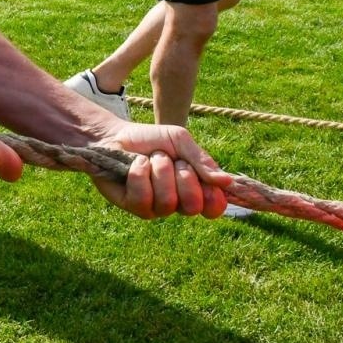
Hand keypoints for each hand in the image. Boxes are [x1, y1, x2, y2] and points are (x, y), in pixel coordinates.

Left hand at [91, 120, 230, 217]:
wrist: (115, 135)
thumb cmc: (150, 139)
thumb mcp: (180, 141)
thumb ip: (202, 161)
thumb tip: (226, 181)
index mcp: (194, 188)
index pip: (213, 207)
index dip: (214, 199)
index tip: (210, 182)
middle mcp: (177, 202)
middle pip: (193, 206)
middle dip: (184, 178)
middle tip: (173, 161)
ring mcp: (155, 207)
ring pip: (168, 202)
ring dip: (160, 172)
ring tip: (151, 159)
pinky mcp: (133, 206)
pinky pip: (144, 199)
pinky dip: (140, 175)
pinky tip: (136, 164)